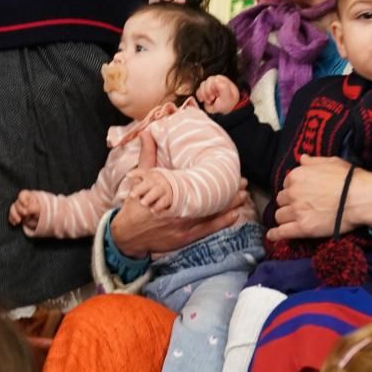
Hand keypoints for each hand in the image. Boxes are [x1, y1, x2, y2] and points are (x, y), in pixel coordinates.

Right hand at [8, 191, 42, 231]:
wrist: (42, 218)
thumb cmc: (41, 210)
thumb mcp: (39, 208)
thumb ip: (33, 208)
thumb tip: (26, 210)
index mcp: (28, 196)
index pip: (23, 194)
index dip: (22, 199)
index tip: (26, 204)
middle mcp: (22, 201)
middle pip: (17, 203)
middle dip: (21, 209)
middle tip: (26, 214)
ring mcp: (18, 208)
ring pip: (12, 209)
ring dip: (14, 215)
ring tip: (19, 220)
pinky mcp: (16, 215)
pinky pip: (11, 216)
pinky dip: (12, 220)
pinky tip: (15, 224)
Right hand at [110, 130, 245, 256]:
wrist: (127, 234)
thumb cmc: (136, 205)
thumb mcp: (142, 179)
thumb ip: (147, 155)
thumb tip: (146, 133)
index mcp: (168, 193)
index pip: (195, 182)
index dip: (214, 176)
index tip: (227, 169)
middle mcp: (177, 209)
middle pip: (208, 197)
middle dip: (227, 190)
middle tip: (242, 181)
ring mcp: (182, 225)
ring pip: (211, 213)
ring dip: (229, 205)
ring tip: (243, 196)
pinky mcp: (184, 238)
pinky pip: (207, 229)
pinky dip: (222, 222)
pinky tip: (235, 216)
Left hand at [128, 170, 174, 212]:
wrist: (169, 187)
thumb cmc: (152, 185)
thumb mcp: (146, 180)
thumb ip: (136, 180)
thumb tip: (128, 176)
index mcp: (149, 175)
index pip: (141, 172)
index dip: (135, 173)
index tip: (127, 176)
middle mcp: (156, 180)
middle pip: (148, 183)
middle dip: (139, 189)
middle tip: (131, 195)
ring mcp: (163, 188)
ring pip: (157, 191)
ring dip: (150, 197)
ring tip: (142, 203)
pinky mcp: (168, 197)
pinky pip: (164, 201)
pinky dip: (158, 206)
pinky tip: (152, 210)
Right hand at [197, 75, 242, 114]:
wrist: (224, 112)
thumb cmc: (227, 104)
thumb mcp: (227, 97)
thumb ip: (223, 87)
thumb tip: (216, 80)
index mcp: (222, 80)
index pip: (213, 80)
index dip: (212, 88)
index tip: (216, 95)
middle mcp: (215, 81)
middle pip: (205, 83)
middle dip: (208, 92)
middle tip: (213, 99)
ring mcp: (209, 86)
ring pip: (201, 87)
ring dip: (204, 95)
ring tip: (210, 101)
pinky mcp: (204, 91)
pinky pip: (198, 91)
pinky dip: (200, 97)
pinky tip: (204, 100)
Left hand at [266, 157, 371, 242]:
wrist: (361, 198)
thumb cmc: (350, 179)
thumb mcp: (331, 162)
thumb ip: (313, 162)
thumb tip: (302, 158)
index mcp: (297, 175)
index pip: (286, 184)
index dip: (293, 190)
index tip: (300, 195)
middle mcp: (292, 192)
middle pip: (281, 200)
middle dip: (288, 203)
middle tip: (299, 207)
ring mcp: (297, 211)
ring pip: (279, 216)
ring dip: (285, 218)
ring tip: (292, 221)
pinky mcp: (302, 228)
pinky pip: (282, 232)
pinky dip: (275, 234)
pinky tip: (272, 236)